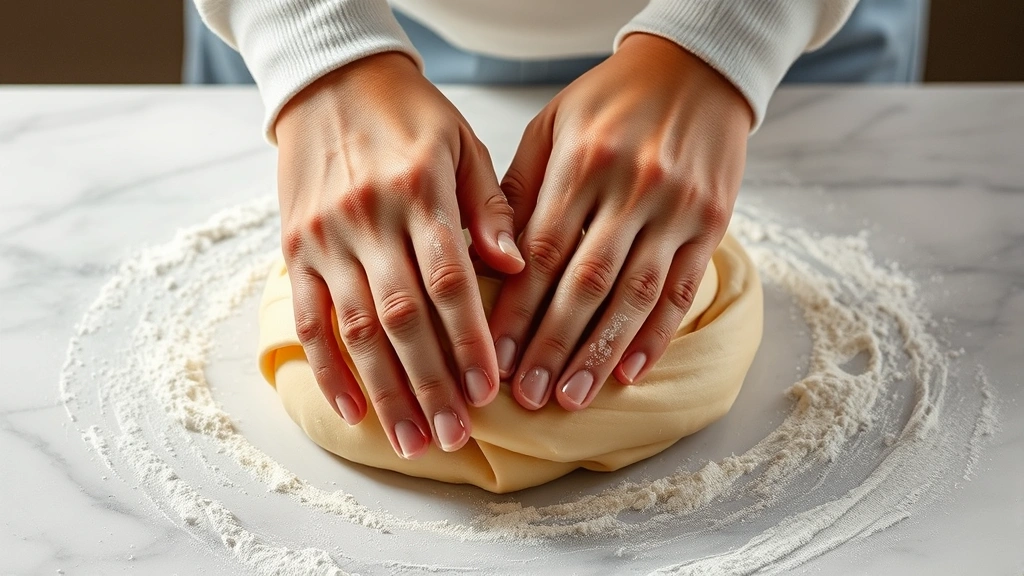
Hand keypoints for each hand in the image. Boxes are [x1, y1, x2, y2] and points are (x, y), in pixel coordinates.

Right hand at [275, 53, 524, 457]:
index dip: (469, 341)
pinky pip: (307, 319)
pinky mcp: (295, 250)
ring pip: (356, 330)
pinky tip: (351, 411)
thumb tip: (514, 266)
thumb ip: (488, 207)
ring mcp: (326, 239)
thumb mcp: (462, 143)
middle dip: (431, 384)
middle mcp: (369, 220)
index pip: (449, 282)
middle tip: (455, 436)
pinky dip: (327, 369)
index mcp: (419, 193)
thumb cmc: (409, 115)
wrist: (329, 82)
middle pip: (402, 319)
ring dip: (385, 392)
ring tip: (411, 441)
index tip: (489, 390)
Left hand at [490, 34, 752, 410]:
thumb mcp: (553, 126)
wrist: (696, 69)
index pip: (543, 251)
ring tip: (573, 396)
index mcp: (584, 162)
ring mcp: (678, 208)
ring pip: (636, 294)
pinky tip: (631, 372)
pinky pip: (684, 288)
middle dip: (554, 344)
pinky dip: (657, 334)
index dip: (518, 310)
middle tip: (529, 395)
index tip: (495, 356)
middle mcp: (633, 188)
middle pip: (587, 282)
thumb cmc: (610, 101)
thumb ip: (521, 189)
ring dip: (602, 352)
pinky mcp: (712, 222)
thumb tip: (491, 259)